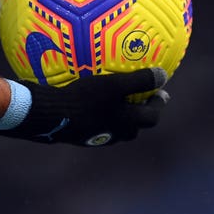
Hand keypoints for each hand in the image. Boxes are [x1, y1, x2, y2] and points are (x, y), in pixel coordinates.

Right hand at [0, 68, 168, 145]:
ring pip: (116, 128)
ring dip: (120, 116)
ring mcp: (97, 137)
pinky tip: (89, 102)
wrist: (51, 116)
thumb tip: (163, 75)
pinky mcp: (81, 136)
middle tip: (140, 97)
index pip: (152, 117)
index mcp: (127, 123)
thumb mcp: (114, 85)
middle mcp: (115, 134)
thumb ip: (139, 81)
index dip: (158, 105)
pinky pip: (96, 125)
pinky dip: (100, 115)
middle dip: (140, 112)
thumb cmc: (85, 99)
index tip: (161, 92)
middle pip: (135, 126)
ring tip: (116, 100)